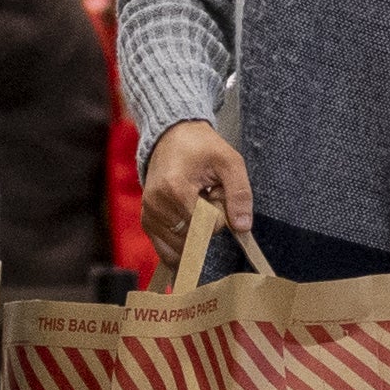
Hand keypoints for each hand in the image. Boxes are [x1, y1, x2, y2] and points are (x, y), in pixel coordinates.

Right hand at [143, 121, 252, 259]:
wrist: (171, 137)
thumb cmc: (202, 148)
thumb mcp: (230, 162)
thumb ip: (240, 194)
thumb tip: (243, 227)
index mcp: (175, 188)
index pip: (207, 225)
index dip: (219, 213)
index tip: (214, 192)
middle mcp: (156, 206)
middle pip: (195, 238)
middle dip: (206, 223)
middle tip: (204, 197)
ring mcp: (149, 215)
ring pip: (184, 246)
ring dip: (195, 232)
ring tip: (194, 204)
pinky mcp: (147, 222)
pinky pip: (167, 252)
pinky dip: (183, 244)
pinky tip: (188, 223)